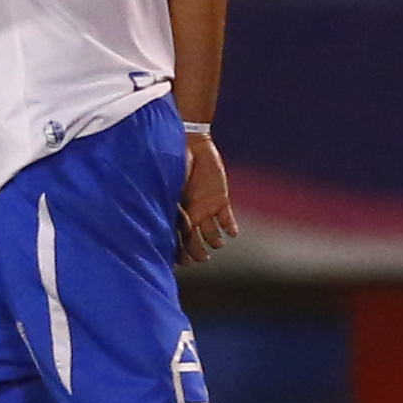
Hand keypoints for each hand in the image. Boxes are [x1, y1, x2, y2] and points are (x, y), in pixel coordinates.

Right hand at [176, 133, 238, 263]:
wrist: (190, 142)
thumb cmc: (174, 162)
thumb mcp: (170, 184)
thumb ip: (171, 203)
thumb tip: (170, 223)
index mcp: (174, 211)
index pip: (175, 236)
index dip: (177, 249)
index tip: (180, 260)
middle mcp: (190, 213)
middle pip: (192, 239)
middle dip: (195, 251)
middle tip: (200, 259)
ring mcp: (205, 207)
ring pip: (210, 232)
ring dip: (213, 240)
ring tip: (217, 244)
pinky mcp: (220, 199)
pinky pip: (226, 218)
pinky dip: (230, 226)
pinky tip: (232, 233)